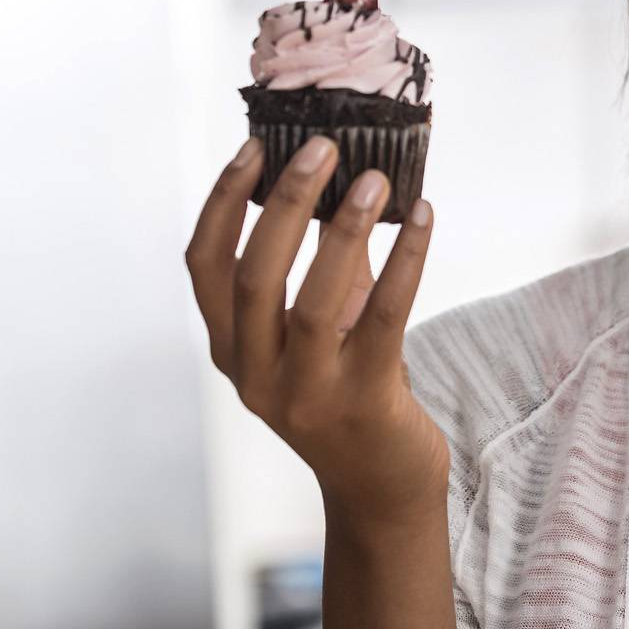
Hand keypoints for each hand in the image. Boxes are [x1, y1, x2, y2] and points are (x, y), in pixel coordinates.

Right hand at [184, 134, 451, 524]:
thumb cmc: (349, 386)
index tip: (254, 147)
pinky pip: (385, 318)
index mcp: (233, 349)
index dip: (224, 202)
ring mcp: (307, 394)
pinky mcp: (364, 401)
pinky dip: (405, 259)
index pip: (205, 265)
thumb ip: (323, 262)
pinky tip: (424, 217)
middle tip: (322, 147)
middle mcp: (257, 374)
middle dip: (285, 204)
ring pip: (314, 301)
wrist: (381, 481)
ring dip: (344, 230)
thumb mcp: (321, 325)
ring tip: (376, 178)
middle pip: (253, 277)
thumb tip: (340, 176)